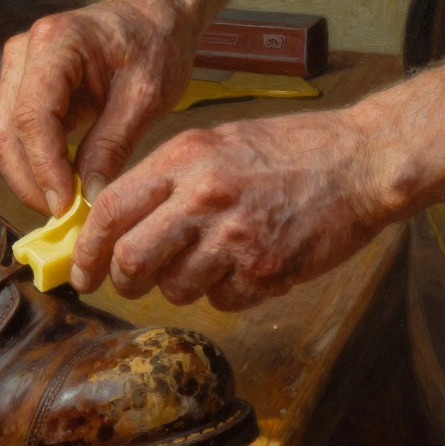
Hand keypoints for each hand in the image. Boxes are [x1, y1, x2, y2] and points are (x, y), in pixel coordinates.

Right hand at [0, 0, 199, 215]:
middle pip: (5, 132)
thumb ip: (112, 145)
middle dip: (30, 181)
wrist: (151, 15)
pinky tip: (59, 184)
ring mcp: (15, 69)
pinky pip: (12, 135)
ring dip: (27, 178)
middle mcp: (22, 52)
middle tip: (65, 216)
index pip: (32, 117)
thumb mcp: (147, 96)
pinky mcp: (18, 86)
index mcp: (55, 42)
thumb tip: (86, 196)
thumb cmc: (155, 45)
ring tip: (64, 204)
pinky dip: (31, 165)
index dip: (43, 168)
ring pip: (1, 138)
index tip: (65, 206)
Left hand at [68, 109, 389, 310]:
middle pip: (131, 260)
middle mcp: (204, 197)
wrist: (362, 160)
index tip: (82, 271)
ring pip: (174, 289)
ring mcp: (236, 236)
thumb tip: (116, 222)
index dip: (87, 249)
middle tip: (131, 281)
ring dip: (181, 285)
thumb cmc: (288, 150)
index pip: (110, 210)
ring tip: (209, 259)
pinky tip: (247, 264)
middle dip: (123, 280)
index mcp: (184, 159)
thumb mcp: (214, 144)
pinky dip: (226, 293)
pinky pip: (222, 301)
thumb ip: (165, 180)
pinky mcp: (267, 269)